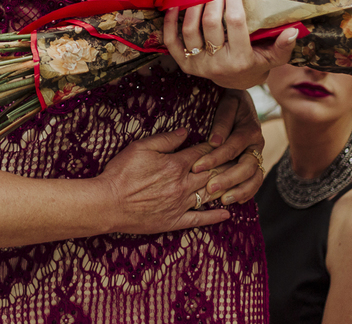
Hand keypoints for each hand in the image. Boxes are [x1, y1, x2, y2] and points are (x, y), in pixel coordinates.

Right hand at [95, 128, 230, 233]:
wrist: (108, 203)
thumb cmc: (121, 173)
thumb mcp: (140, 147)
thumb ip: (165, 140)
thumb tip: (185, 132)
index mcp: (176, 165)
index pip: (202, 153)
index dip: (216, 146)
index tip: (227, 141)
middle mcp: (183, 184)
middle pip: (213, 173)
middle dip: (228, 165)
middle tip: (242, 161)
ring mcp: (180, 204)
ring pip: (210, 194)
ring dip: (226, 188)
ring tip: (239, 183)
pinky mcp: (174, 220)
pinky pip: (199, 219)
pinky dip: (215, 217)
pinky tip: (227, 214)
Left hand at [163, 0, 296, 88]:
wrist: (235, 82)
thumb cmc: (256, 63)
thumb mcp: (274, 57)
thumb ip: (283, 45)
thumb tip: (292, 30)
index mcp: (240, 60)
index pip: (235, 22)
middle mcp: (217, 64)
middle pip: (210, 23)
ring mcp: (198, 65)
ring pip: (190, 28)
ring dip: (195, 5)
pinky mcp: (184, 64)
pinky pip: (171, 41)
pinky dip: (170, 22)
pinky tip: (176, 6)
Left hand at [188, 89, 266, 203]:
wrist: (242, 100)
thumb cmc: (230, 99)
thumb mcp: (227, 103)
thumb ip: (222, 120)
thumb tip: (215, 141)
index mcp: (249, 129)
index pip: (232, 147)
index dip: (215, 158)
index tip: (196, 167)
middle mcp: (256, 145)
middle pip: (246, 166)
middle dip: (228, 179)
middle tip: (210, 188)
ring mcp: (257, 155)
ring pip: (255, 177)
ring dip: (240, 190)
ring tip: (223, 199)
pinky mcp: (255, 163)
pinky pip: (256, 181)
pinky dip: (247, 192)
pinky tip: (233, 200)